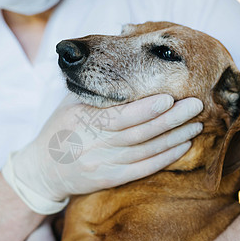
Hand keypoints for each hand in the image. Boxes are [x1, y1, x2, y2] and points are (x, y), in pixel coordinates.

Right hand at [2, 93, 202, 213]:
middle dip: (170, 119)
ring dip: (173, 138)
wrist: (43, 169)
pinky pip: (142, 170)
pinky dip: (164, 159)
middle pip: (138, 133)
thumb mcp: (69, 102)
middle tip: (195, 105)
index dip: (146, 109)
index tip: (169, 96)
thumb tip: (121, 62)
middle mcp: (93, 144)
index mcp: (82, 119)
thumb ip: (95, 89)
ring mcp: (102, 164)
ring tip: (196, 124)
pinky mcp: (109, 179)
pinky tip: (183, 147)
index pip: (119, 116)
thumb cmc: (60, 128)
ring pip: (145, 151)